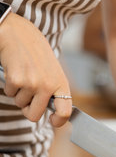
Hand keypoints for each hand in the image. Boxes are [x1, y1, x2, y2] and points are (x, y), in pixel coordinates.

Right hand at [0, 12, 71, 126]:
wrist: (19, 34)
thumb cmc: (36, 54)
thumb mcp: (52, 72)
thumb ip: (53, 91)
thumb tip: (50, 113)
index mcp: (61, 84)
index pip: (65, 111)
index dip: (58, 121)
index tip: (51, 121)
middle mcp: (49, 85)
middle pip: (34, 115)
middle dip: (28, 109)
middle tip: (28, 96)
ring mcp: (33, 83)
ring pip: (20, 104)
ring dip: (18, 93)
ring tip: (23, 75)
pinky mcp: (17, 80)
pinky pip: (9, 94)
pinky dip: (9, 85)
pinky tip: (14, 71)